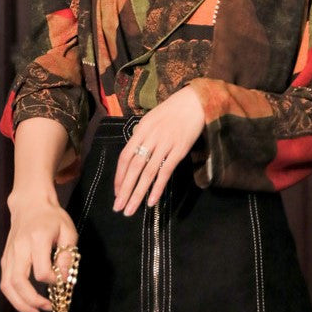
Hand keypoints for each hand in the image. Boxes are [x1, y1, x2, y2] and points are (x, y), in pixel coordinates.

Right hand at [0, 191, 77, 311]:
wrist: (30, 204)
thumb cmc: (52, 218)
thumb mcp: (67, 230)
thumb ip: (67, 254)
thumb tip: (63, 279)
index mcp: (37, 238)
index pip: (41, 270)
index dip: (53, 281)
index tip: (62, 281)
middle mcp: (19, 247)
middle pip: (18, 282)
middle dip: (31, 301)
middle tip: (46, 310)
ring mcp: (9, 254)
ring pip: (7, 285)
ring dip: (20, 304)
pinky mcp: (5, 259)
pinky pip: (5, 282)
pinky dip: (14, 296)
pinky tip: (26, 303)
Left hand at [113, 85, 204, 215]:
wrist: (195, 102)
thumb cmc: (173, 110)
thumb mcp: (151, 119)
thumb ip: (142, 135)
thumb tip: (133, 154)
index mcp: (141, 130)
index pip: (125, 157)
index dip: (119, 176)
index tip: (117, 192)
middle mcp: (150, 138)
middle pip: (134, 168)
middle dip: (125, 190)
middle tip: (118, 208)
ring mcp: (165, 144)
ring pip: (148, 173)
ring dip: (138, 194)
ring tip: (130, 210)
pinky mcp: (179, 150)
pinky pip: (165, 171)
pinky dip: (157, 188)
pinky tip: (151, 202)